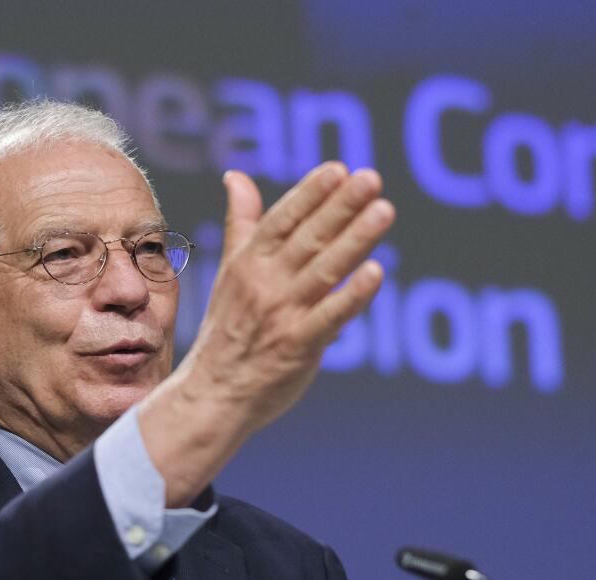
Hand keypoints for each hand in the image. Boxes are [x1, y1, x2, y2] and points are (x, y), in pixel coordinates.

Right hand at [140, 163, 394, 505]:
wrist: (213, 394)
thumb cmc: (227, 331)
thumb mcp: (229, 272)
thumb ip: (241, 223)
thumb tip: (235, 176)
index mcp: (247, 263)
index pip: (282, 219)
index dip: (310, 194)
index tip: (338, 169)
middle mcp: (264, 284)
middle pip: (308, 238)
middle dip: (340, 207)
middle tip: (370, 179)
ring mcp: (282, 314)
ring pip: (324, 270)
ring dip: (355, 240)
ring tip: (383, 211)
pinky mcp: (298, 346)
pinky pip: (330, 316)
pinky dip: (352, 295)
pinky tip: (376, 272)